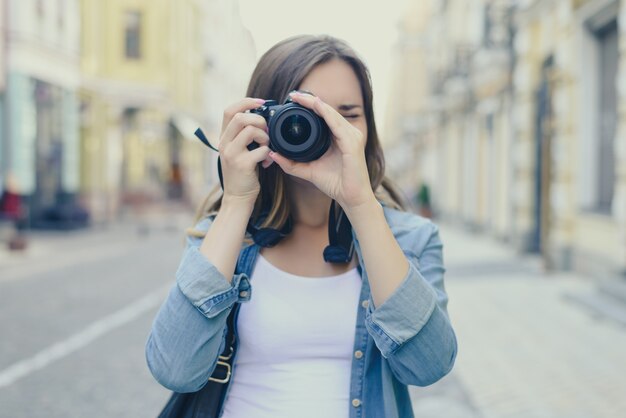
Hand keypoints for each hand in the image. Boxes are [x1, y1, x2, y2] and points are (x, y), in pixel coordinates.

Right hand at [218, 98, 272, 205]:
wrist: (237, 198)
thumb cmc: (242, 173)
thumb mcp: (238, 151)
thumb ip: (244, 136)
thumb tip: (262, 118)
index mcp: (224, 138)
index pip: (229, 110)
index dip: (246, 102)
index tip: (261, 103)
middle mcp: (224, 144)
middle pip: (241, 117)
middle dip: (259, 120)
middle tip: (267, 132)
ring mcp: (231, 154)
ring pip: (252, 130)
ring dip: (265, 137)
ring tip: (266, 148)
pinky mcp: (242, 165)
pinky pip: (261, 150)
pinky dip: (268, 154)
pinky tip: (267, 162)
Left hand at [268, 92, 375, 209]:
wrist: (352, 199)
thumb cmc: (336, 184)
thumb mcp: (309, 171)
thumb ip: (292, 163)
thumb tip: (273, 155)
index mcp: (340, 137)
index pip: (324, 116)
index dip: (309, 106)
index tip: (292, 100)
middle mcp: (348, 133)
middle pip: (327, 111)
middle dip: (310, 101)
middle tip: (293, 94)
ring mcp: (352, 136)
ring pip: (332, 114)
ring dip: (315, 104)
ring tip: (300, 97)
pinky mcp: (353, 143)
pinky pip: (337, 124)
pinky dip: (326, 113)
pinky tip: (316, 105)